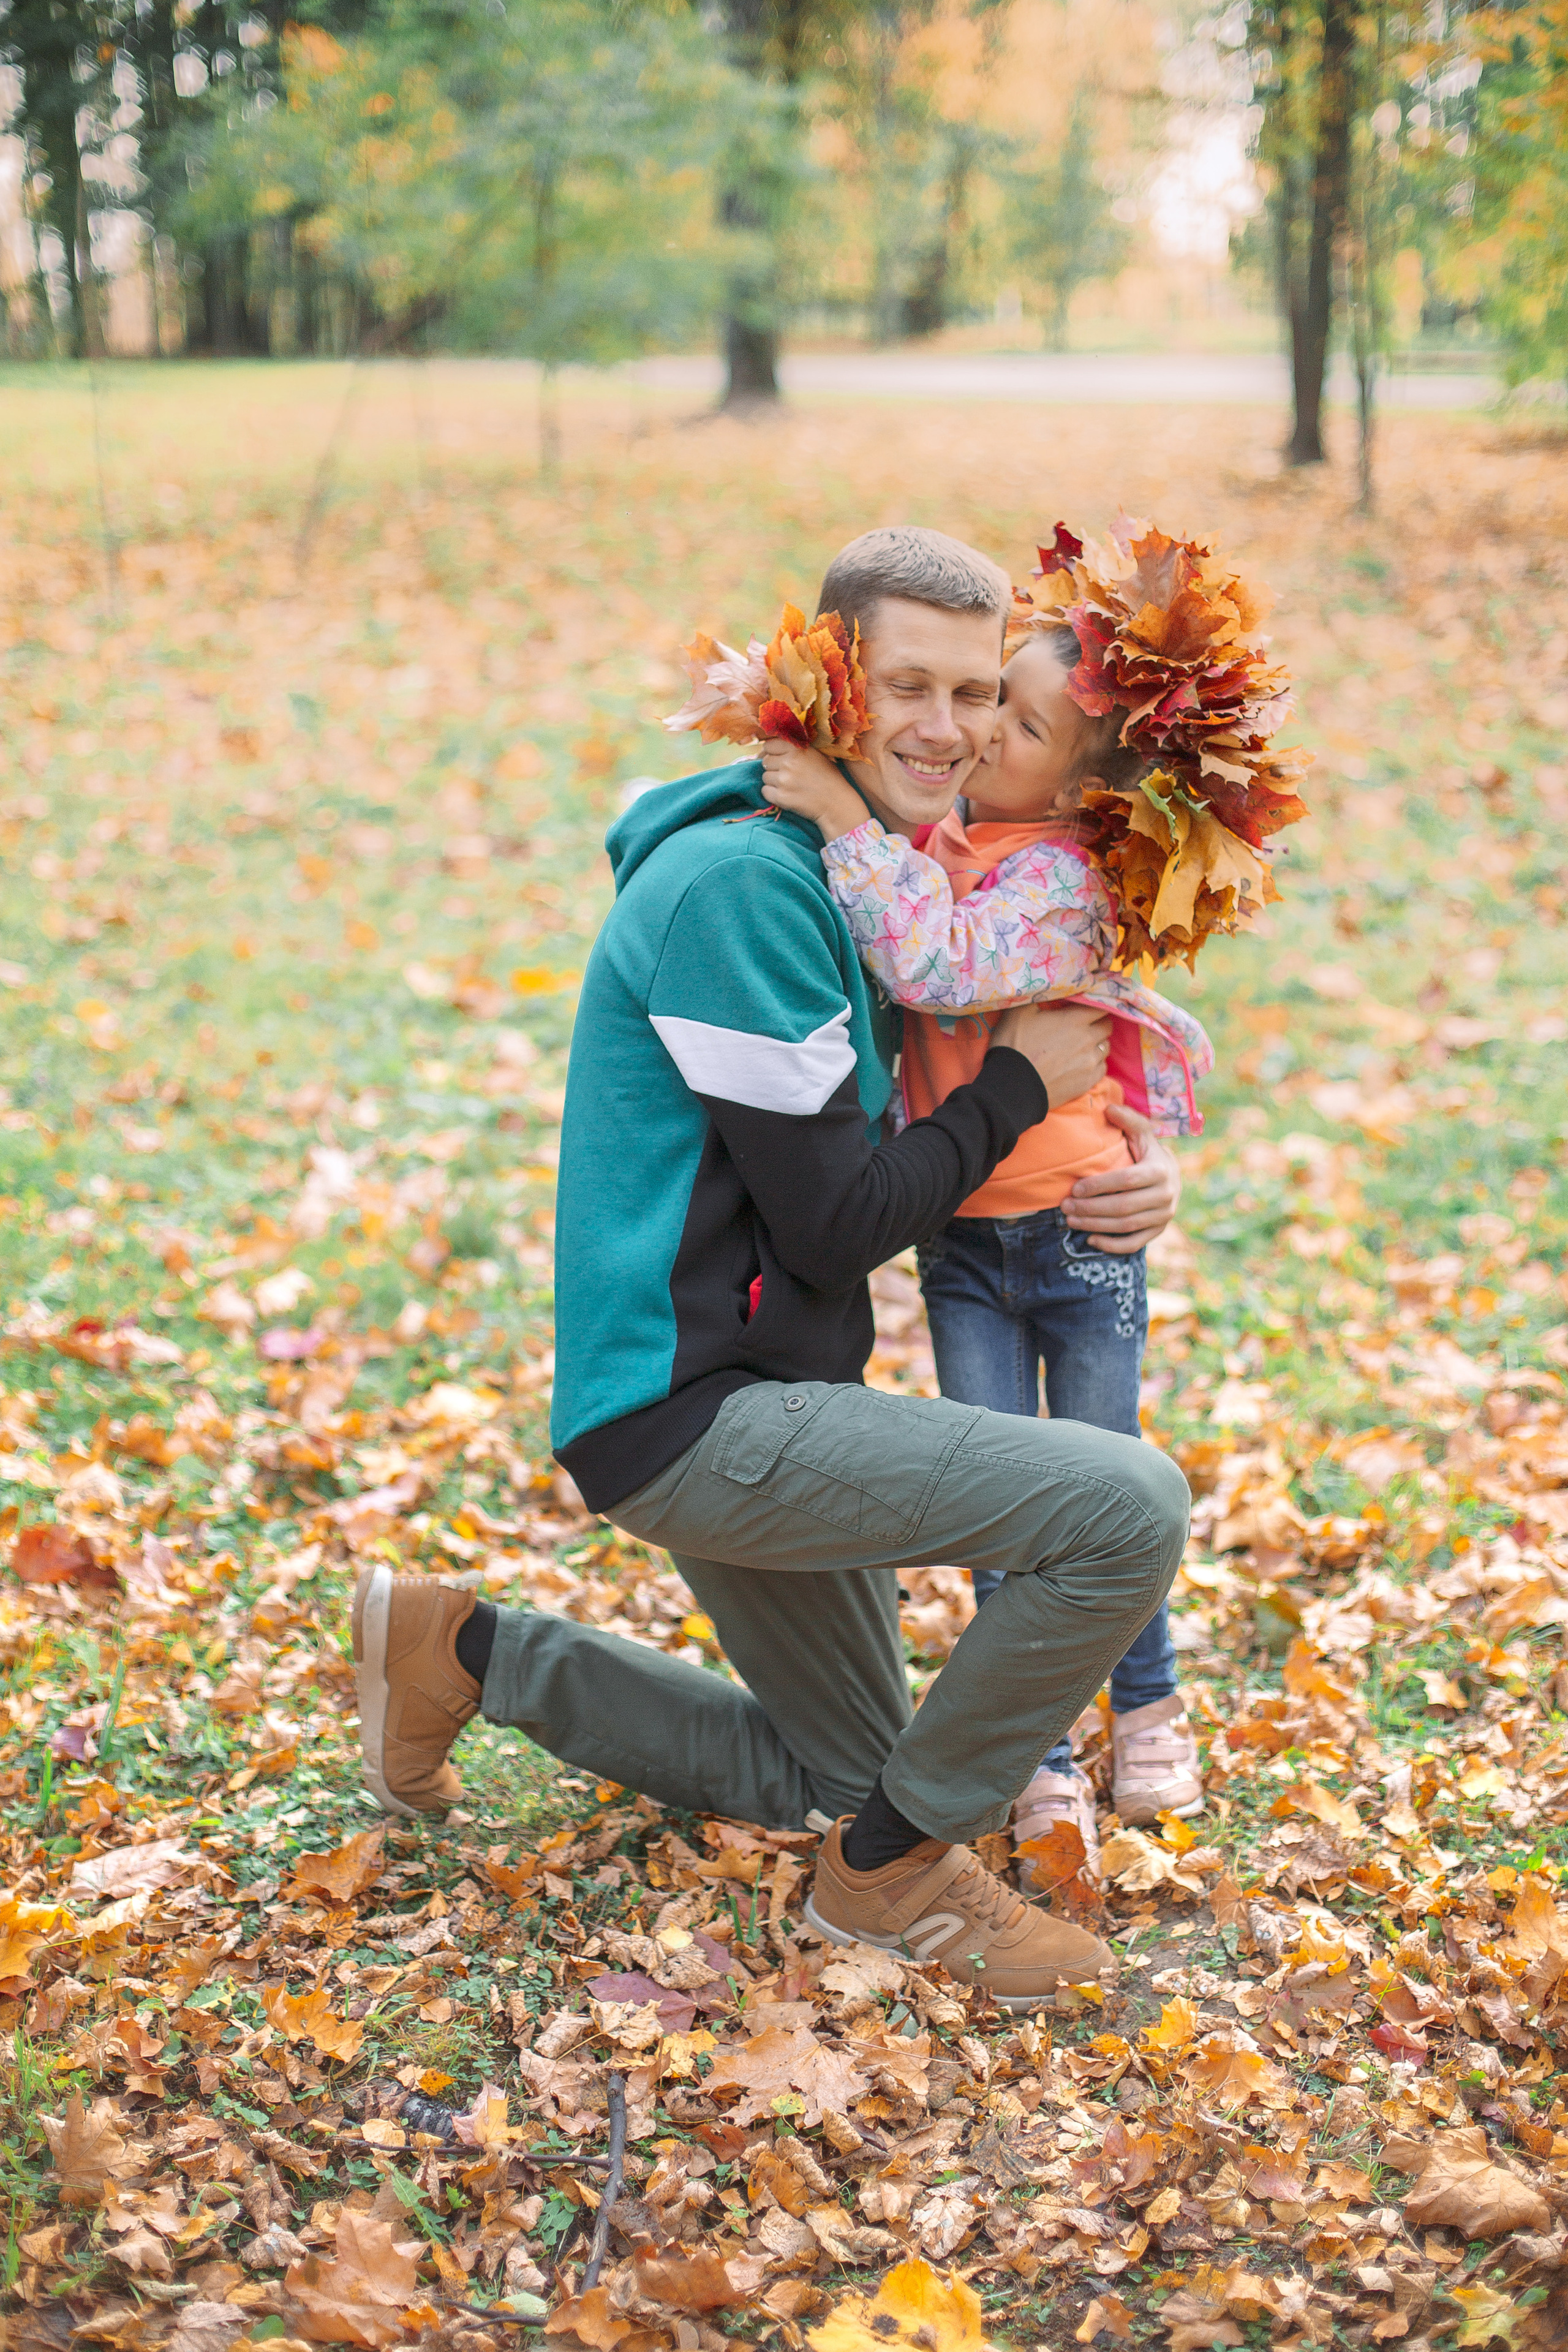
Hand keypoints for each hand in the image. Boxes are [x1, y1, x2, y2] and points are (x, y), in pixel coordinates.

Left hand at [760, 739, 871, 842]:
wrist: (836, 803)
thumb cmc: (829, 778)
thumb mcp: (816, 754)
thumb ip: (795, 748)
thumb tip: (768, 749)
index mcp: (798, 749)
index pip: (769, 745)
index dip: (771, 752)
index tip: (777, 758)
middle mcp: (789, 762)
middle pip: (766, 761)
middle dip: (773, 767)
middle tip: (787, 775)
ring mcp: (783, 780)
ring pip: (765, 777)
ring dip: (773, 781)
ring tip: (789, 786)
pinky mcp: (781, 797)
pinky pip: (765, 791)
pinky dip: (772, 794)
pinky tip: (785, 795)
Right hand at [989, 1003, 1110, 1107]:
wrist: (1013, 1087)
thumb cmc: (1015, 1046)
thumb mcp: (1019, 1012)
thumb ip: (1037, 997)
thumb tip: (1047, 988)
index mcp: (1075, 1020)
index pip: (1100, 1006)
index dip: (1094, 1005)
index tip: (1086, 1007)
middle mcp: (1088, 1039)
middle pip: (1107, 1026)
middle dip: (1098, 1023)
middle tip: (1085, 1025)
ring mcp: (1090, 1062)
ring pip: (1106, 1047)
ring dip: (1098, 1044)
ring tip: (1083, 1046)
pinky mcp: (1088, 1082)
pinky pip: (1102, 1068)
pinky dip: (1095, 1064)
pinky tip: (1082, 1064)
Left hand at [1061, 1101, 1180, 1253]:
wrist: (1173, 1176)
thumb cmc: (1148, 1152)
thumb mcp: (1142, 1134)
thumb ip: (1128, 1120)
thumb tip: (1108, 1108)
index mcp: (1160, 1170)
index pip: (1126, 1181)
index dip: (1099, 1186)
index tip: (1075, 1188)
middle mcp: (1165, 1196)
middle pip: (1123, 1207)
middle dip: (1091, 1208)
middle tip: (1066, 1206)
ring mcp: (1163, 1216)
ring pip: (1126, 1226)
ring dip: (1095, 1225)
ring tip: (1071, 1220)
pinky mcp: (1158, 1231)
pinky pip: (1134, 1244)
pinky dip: (1112, 1245)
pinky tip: (1090, 1240)